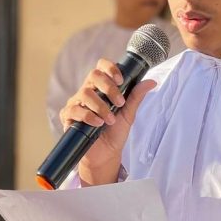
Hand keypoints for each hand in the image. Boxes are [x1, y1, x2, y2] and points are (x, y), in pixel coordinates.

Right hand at [59, 58, 154, 183]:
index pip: (102, 67)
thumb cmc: (115, 132)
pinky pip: (75, 110)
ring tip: (110, 120)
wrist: (106, 154)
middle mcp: (88, 91)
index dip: (110, 68)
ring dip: (101, 106)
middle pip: (93, 75)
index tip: (121, 80)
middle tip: (119, 103)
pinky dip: (88, 116)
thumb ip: (136, 97)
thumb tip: (151, 82)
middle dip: (108, 87)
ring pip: (85, 93)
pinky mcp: (68, 116)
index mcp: (101, 87)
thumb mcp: (128, 114)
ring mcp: (77, 102)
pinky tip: (98, 124)